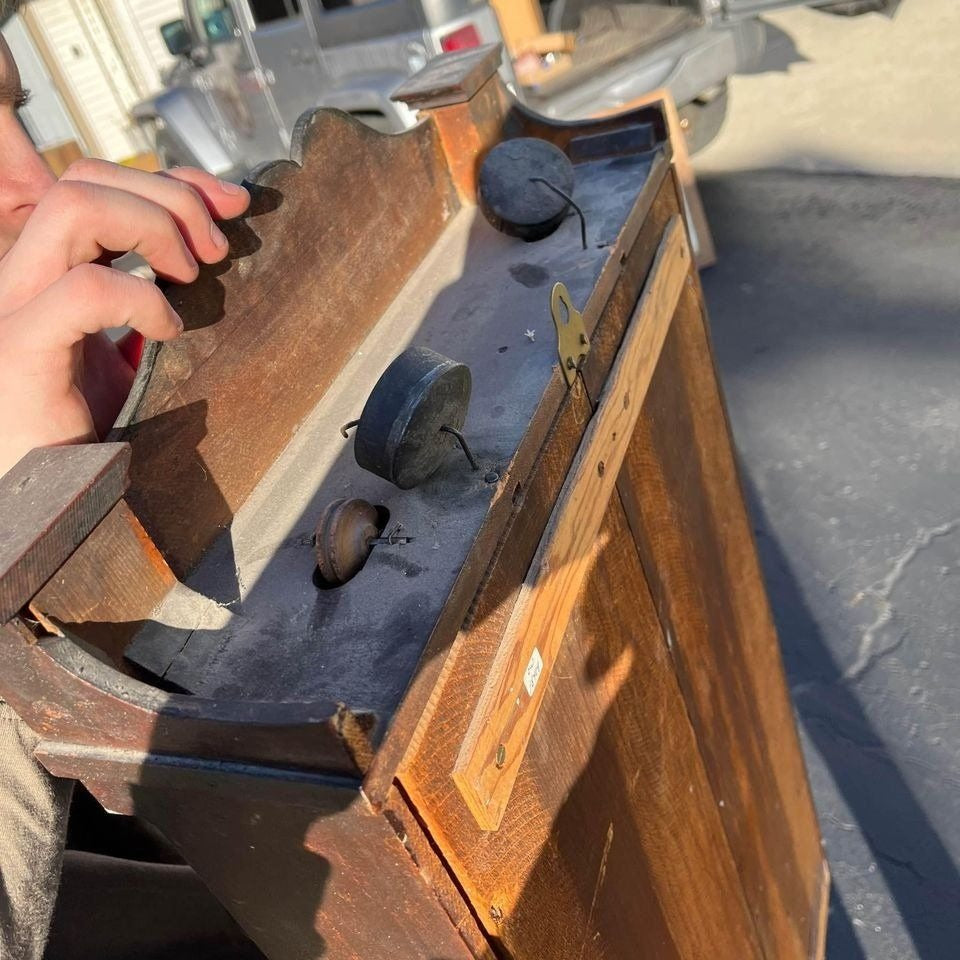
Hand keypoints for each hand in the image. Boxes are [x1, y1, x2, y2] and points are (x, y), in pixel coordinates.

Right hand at [0, 160, 248, 476]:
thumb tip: (209, 268)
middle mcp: (25, 275)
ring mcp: (16, 306)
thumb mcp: (128, 353)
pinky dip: (140, 300)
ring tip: (193, 276)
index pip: (97, 181)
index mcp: (51, 268)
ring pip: (74, 207)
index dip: (170, 177)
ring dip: (154, 228)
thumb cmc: (86, 428)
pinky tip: (168, 330)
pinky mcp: (21, 348)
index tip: (232, 201)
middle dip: (171, 196)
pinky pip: (83, 291)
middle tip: (219, 248)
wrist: (40, 491)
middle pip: (86, 178)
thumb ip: (150, 305)